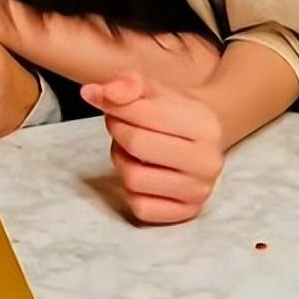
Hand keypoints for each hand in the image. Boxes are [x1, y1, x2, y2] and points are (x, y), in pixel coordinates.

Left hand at [81, 72, 224, 224]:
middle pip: (135, 145)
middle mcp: (208, 162)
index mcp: (204, 125)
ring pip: (133, 179)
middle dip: (118, 131)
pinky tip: (142, 172)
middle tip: (121, 125)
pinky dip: (132, 191)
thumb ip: (125, 85)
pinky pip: (140, 207)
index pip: (141, 114)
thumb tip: (91, 92)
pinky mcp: (186, 213)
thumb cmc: (172, 112)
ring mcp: (199, 192)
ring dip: (122, 161)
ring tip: (132, 150)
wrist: (200, 139)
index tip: (108, 101)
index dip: (115, 105)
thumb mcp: (153, 89)